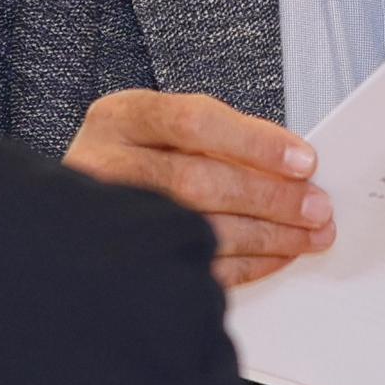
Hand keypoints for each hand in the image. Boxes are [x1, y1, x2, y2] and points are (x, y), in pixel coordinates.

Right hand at [60, 90, 331, 288]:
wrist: (67, 218)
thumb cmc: (134, 162)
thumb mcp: (161, 130)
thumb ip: (217, 140)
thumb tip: (296, 169)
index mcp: (120, 117)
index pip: (194, 122)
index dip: (255, 142)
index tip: (305, 161)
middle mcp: (104, 164)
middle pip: (198, 180)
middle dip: (270, 197)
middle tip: (317, 208)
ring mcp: (107, 218)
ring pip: (198, 228)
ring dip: (267, 235)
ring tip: (310, 235)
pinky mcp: (122, 264)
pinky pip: (194, 267)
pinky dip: (245, 264)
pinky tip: (276, 256)